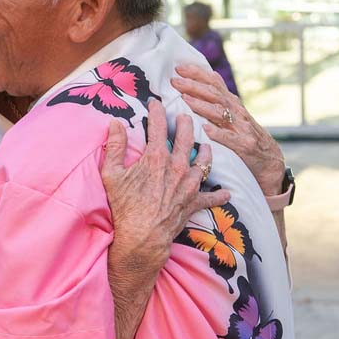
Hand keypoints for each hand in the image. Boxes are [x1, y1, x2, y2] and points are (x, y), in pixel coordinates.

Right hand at [101, 101, 230, 276]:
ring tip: (205, 146)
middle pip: (186, 138)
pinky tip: (226, 193)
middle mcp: (176, 166)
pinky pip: (211, 198)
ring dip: (205, 152)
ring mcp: (188, 185)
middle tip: (185, 117)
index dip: (157, 111)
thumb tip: (114, 124)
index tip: (156, 102)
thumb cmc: (124, 207)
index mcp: (156, 157)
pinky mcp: (193, 203)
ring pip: (203, 162)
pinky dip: (219, 195)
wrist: (142, 237)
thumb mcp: (111, 175)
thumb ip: (114, 147)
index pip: (158, 126)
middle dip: (186, 123)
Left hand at [171, 63, 284, 194]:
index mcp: (232, 103)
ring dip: (201, 105)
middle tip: (174, 80)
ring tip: (185, 99)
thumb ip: (222, 98)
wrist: (270, 161)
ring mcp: (241, 128)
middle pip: (214, 94)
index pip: (214, 83)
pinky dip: (218, 132)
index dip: (197, 74)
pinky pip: (229, 138)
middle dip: (194, 85)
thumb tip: (209, 76)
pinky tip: (205, 129)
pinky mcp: (244, 145)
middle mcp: (237, 112)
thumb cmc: (247, 136)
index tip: (178, 68)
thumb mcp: (236, 114)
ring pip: (220, 112)